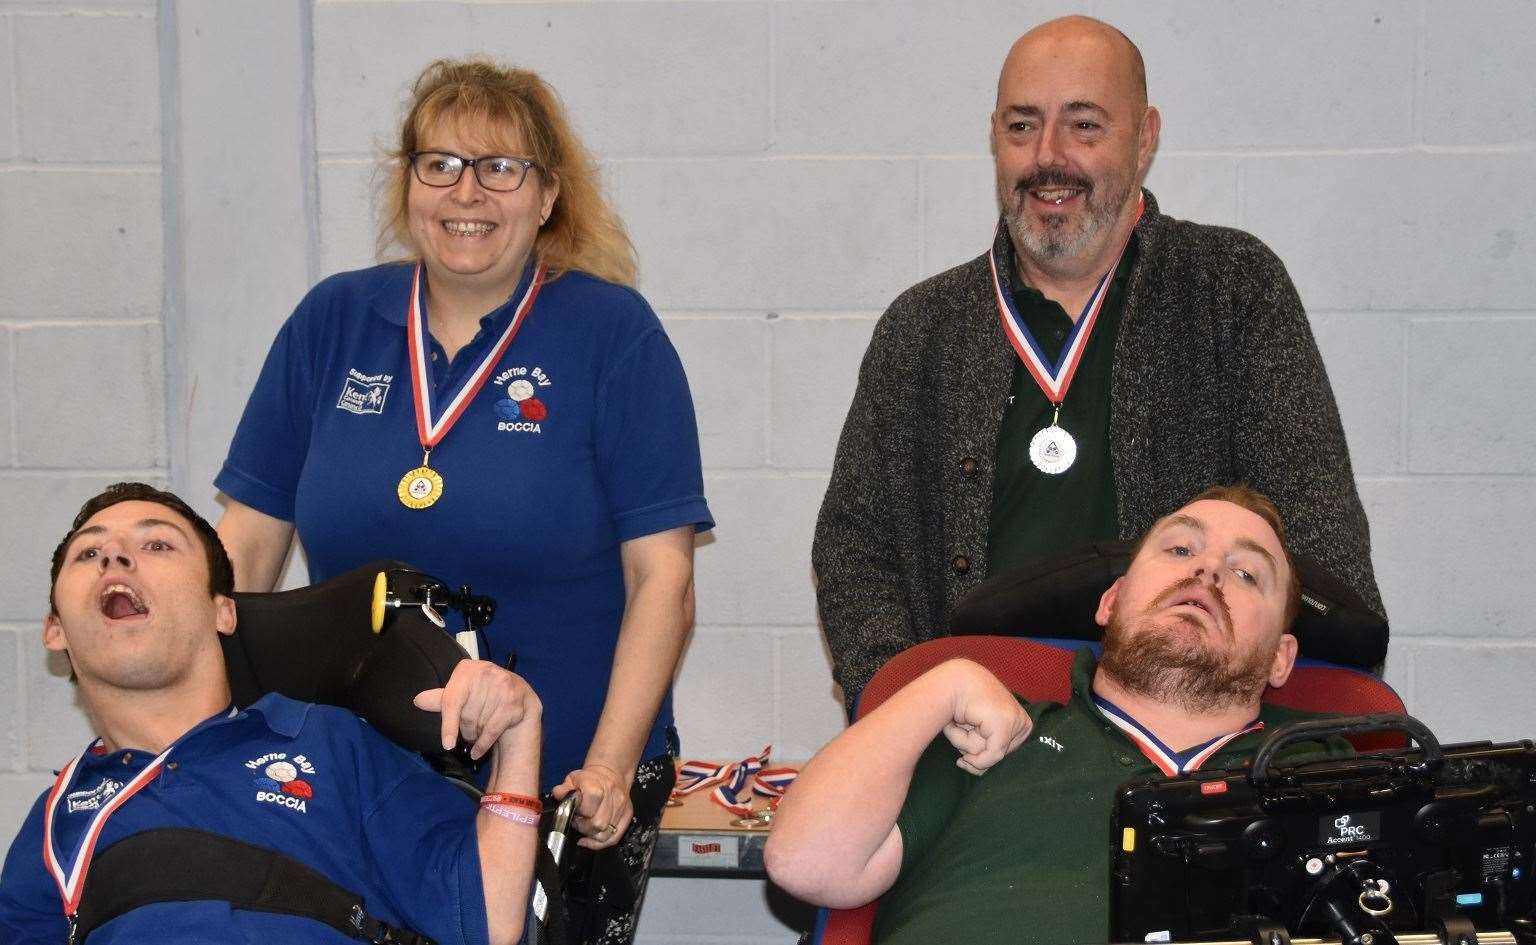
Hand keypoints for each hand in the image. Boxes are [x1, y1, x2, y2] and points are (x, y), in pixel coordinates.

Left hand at [413, 660, 540, 759]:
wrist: (518, 693)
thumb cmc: (483, 694)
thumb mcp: (462, 693)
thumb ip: (441, 699)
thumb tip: (418, 700)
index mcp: (467, 669)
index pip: (452, 701)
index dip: (449, 725)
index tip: (447, 744)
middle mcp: (486, 672)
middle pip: (467, 715)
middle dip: (465, 730)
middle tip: (468, 732)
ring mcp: (503, 686)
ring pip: (480, 724)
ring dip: (476, 736)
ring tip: (477, 733)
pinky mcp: (514, 701)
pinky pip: (493, 730)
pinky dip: (484, 744)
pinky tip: (478, 751)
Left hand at [553, 763, 633, 849]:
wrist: (610, 774)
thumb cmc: (589, 779)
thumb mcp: (572, 779)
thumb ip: (562, 789)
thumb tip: (558, 795)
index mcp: (596, 786)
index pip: (588, 810)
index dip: (578, 816)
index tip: (573, 814)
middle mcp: (612, 796)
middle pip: (598, 825)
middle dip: (584, 828)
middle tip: (579, 821)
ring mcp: (621, 807)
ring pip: (606, 834)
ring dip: (592, 835)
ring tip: (586, 826)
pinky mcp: (627, 815)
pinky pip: (615, 838)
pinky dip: (601, 843)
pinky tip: (591, 839)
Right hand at [940, 660, 1032, 775]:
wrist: (951, 681)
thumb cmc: (962, 705)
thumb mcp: (976, 733)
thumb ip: (980, 756)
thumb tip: (974, 769)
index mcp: (1021, 725)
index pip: (999, 755)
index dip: (979, 746)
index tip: (972, 725)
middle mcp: (1022, 724)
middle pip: (995, 758)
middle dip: (972, 743)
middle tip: (967, 719)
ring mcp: (1015, 723)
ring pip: (989, 757)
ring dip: (965, 740)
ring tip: (963, 717)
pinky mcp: (1004, 725)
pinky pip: (990, 756)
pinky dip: (968, 746)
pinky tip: (960, 723)